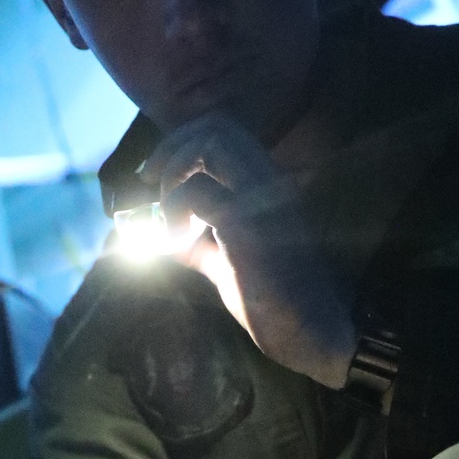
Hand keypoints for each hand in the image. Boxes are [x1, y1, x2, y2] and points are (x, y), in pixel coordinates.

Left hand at [138, 113, 356, 389]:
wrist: (309, 332)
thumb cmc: (272, 302)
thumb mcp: (224, 265)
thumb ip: (196, 246)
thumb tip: (157, 240)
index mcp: (263, 183)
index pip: (220, 131)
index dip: (178, 145)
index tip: (151, 179)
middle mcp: (267, 179)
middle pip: (215, 126)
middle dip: (170, 149)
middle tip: (150, 188)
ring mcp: (262, 197)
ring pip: (210, 144)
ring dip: (174, 176)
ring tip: (170, 221)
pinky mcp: (250, 224)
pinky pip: (198, 192)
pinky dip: (174, 212)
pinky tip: (177, 245)